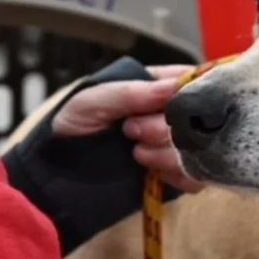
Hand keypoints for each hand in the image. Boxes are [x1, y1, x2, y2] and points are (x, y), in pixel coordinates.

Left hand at [51, 65, 202, 192]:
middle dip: (165, 129)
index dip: (191, 96)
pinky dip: (178, 177)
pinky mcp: (176, 173)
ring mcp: (177, 145)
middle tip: (132, 132)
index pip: (196, 81)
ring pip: (200, 149)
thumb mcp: (92, 100)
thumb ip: (131, 93)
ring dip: (168, 155)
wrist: (58, 172)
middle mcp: (173, 113)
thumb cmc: (72, 125)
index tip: (166, 108)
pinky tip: (153, 174)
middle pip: (199, 119)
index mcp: (157, 84)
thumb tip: (175, 86)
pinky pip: (197, 177)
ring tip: (136, 154)